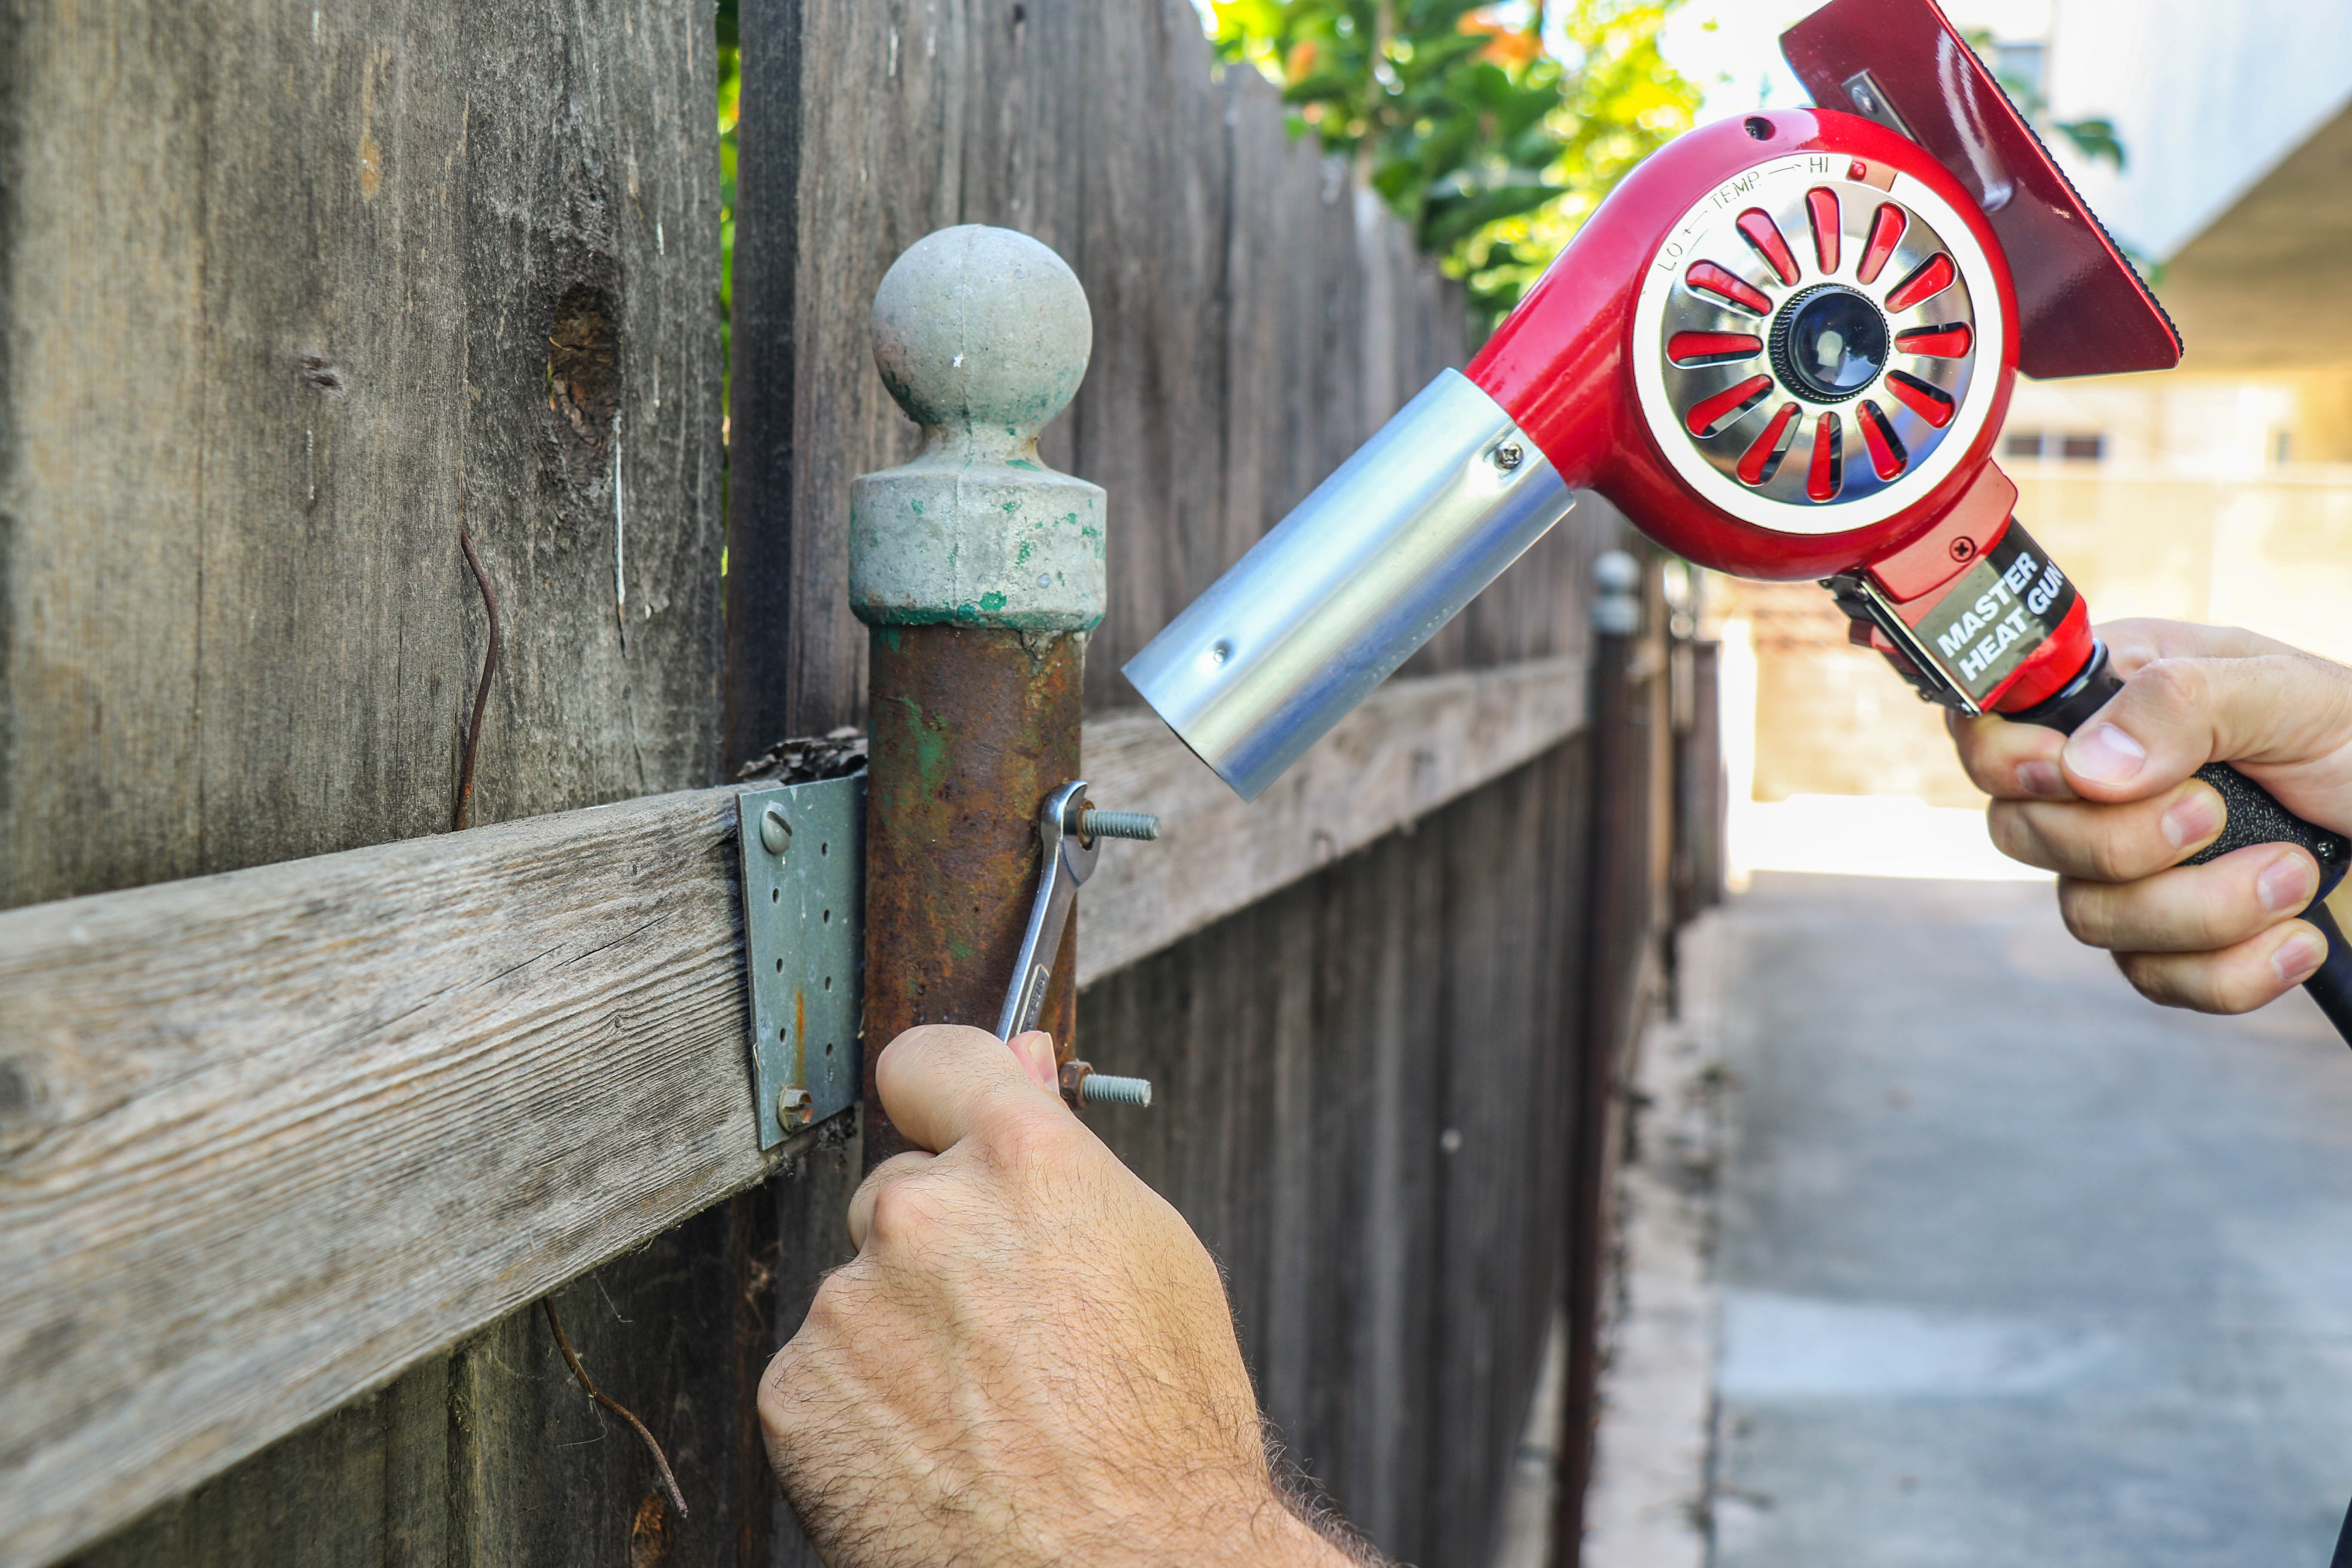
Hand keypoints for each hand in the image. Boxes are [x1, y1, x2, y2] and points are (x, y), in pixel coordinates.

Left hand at [759, 1025, 1362, 1567]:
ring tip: (984, 1411)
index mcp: (1022, 1162)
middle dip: (937, 1247)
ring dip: (901, 1335)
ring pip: (861, 1293)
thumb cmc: (1164, 1434)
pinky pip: (821, 1374)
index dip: (939, 1093)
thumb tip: (1022, 1062)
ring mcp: (850, 1304)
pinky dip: (861, 1408)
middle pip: (899, 1192)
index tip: (938, 1116)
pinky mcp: (797, 1391)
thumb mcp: (1152, 1257)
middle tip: (1007, 1335)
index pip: (931, 1060)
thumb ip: (1064, 1151)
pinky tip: (934, 1450)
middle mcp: (924, 1213)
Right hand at [1949, 619, 2351, 1012]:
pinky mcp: (2163, 943)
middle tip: (2214, 814)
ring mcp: (2121, 870)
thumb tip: (2085, 768)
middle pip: (2019, 834)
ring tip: (2294, 871)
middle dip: (2120, 842)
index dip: (2007, 759)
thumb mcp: (2288, 693)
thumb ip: (2182, 704)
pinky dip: (2231, 971)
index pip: (1991, 728)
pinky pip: (2152, 979)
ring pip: (2087, 917)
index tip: (2069, 773)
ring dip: (2202, 908)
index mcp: (2109, 699)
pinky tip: (2295, 936)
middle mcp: (2095, 786)